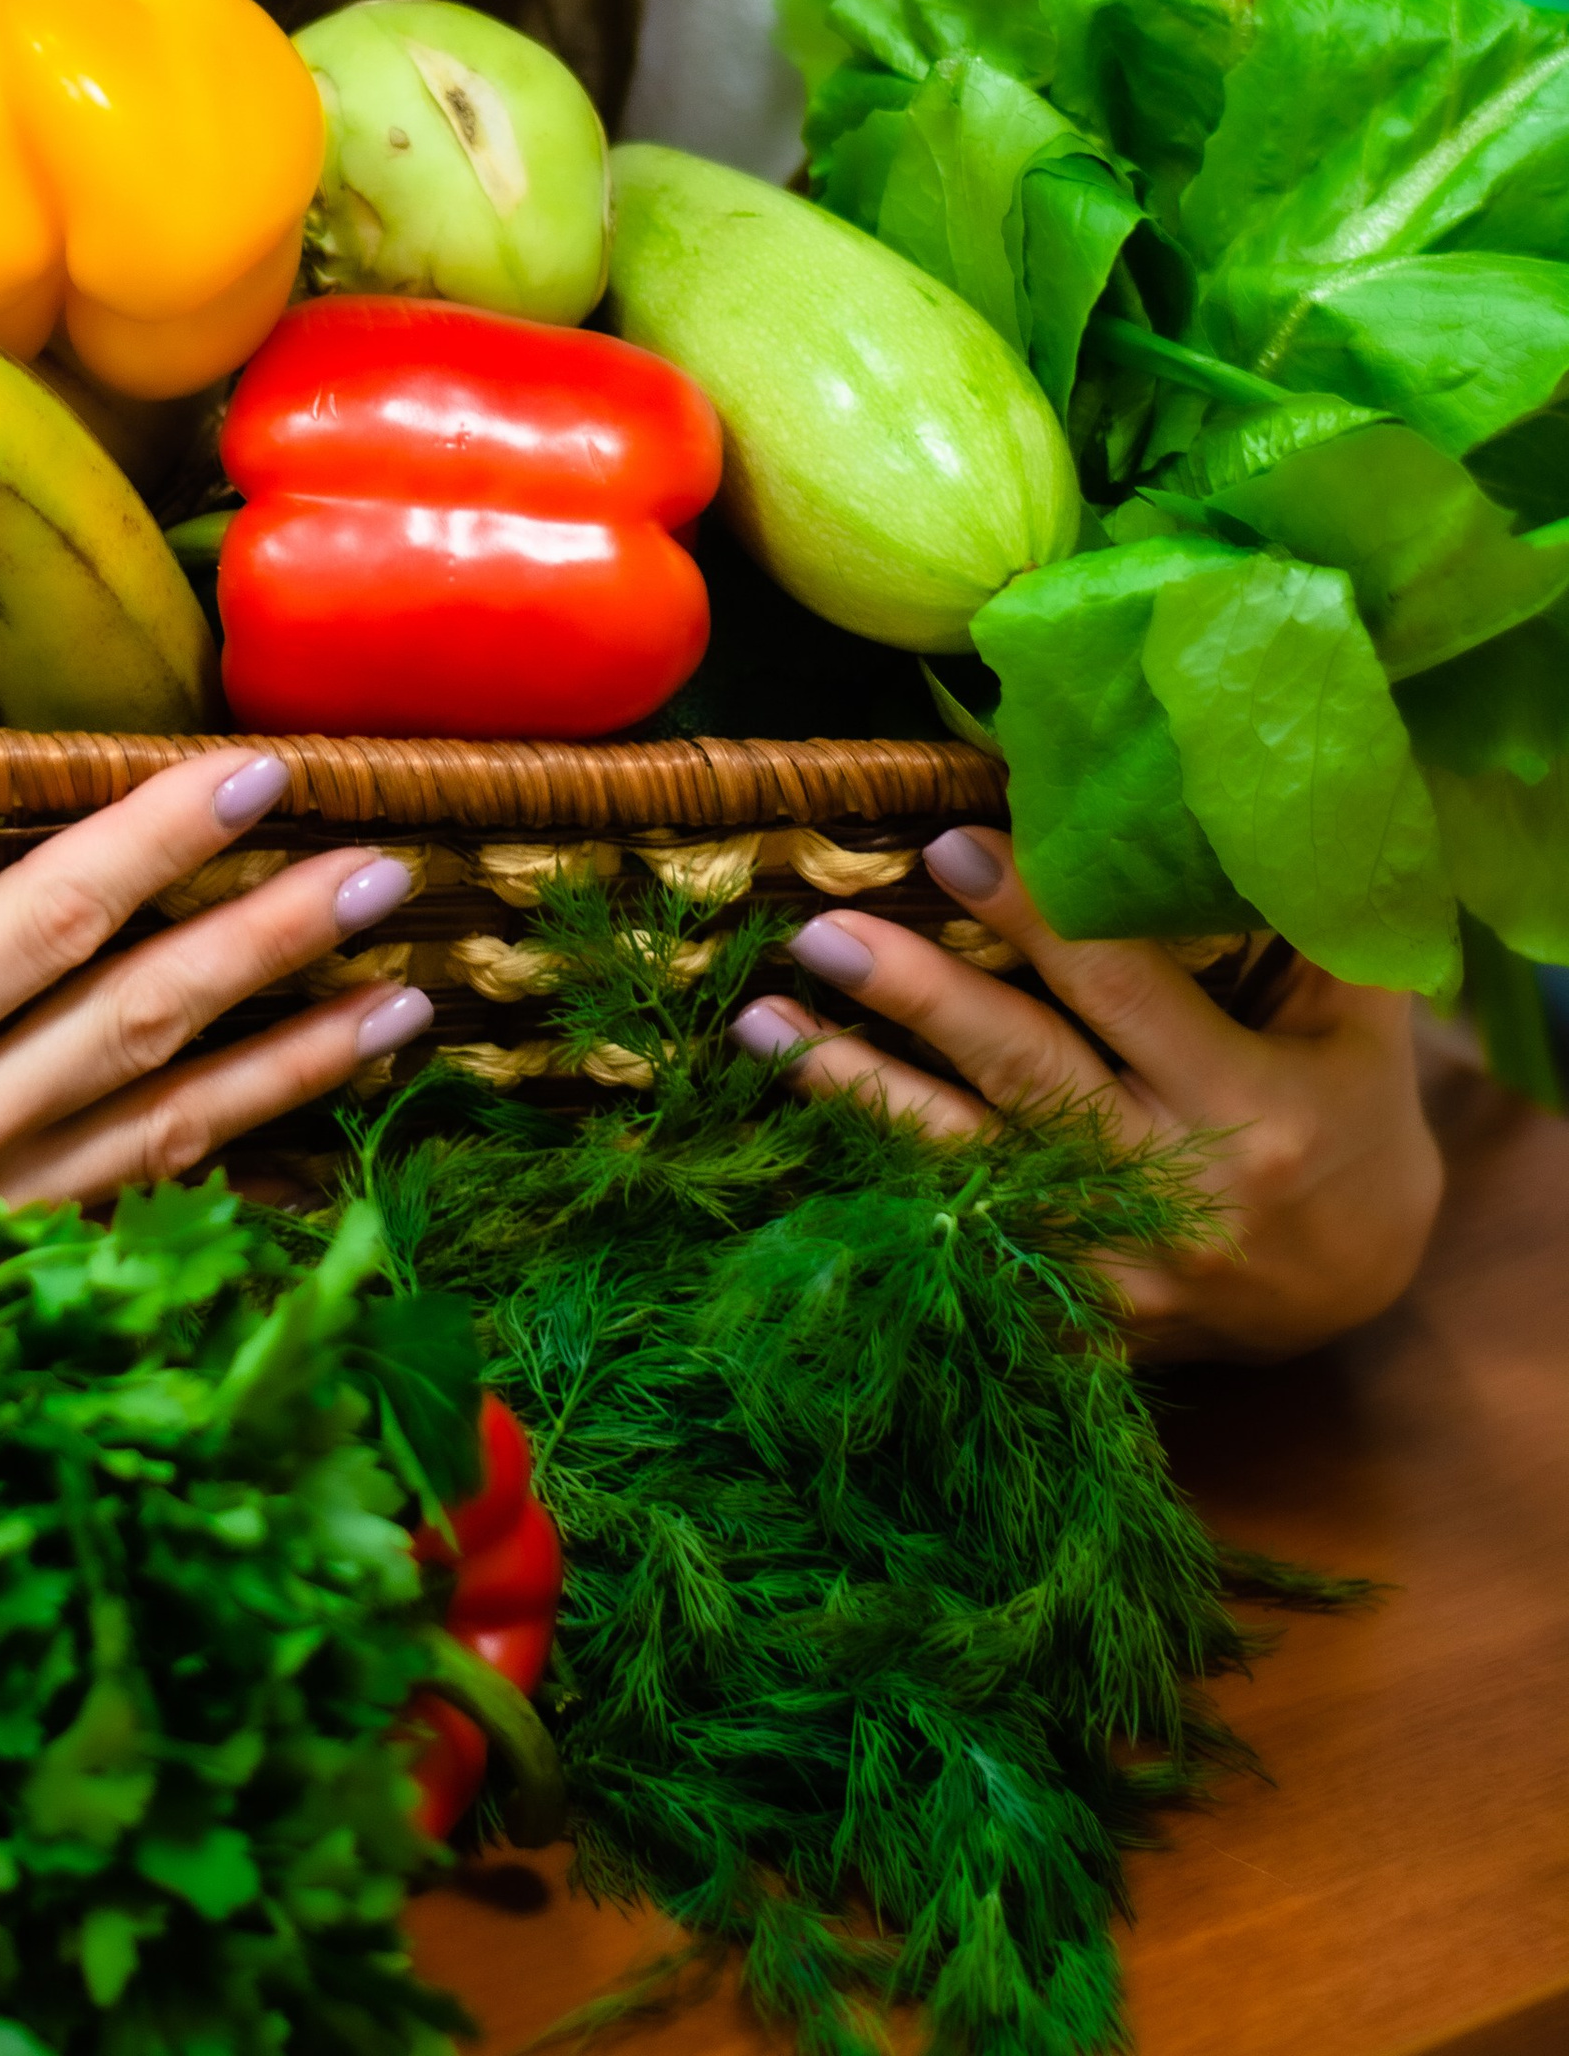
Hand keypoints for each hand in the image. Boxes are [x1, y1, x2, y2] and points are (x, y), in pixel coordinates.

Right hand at [0, 744, 428, 1347]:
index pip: (48, 923)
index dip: (157, 842)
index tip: (259, 773)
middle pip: (143, 1023)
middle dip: (273, 940)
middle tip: (392, 866)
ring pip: (167, 1132)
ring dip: (294, 1065)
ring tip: (410, 1000)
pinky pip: (134, 1221)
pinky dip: (234, 1175)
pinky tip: (318, 1133)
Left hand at [730, 826, 1443, 1361]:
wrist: (1360, 1290)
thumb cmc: (1354, 1122)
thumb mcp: (1355, 1025)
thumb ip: (1296, 926)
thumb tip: (1226, 798)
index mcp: (1251, 1106)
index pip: (1123, 992)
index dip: (1037, 916)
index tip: (952, 843)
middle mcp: (1173, 1190)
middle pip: (1024, 1079)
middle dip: (917, 1000)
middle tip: (823, 931)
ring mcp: (1114, 1267)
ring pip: (965, 1172)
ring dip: (854, 1095)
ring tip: (758, 1026)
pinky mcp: (1075, 1320)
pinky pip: (959, 1254)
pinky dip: (875, 1197)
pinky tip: (786, 1145)